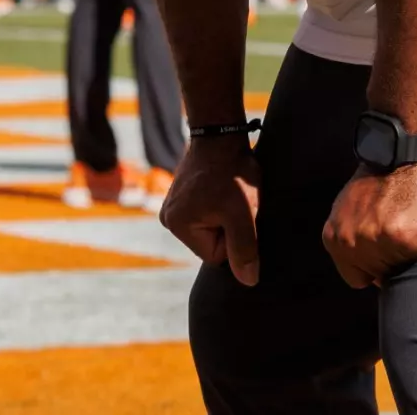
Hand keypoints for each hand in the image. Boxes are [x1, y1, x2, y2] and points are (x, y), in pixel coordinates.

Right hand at [158, 136, 261, 285]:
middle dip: (228, 227)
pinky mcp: (181, 197)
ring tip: (228, 194)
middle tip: (234, 201)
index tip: (235, 211)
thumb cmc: (232, 173)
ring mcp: (173, 206)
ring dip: (225, 216)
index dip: (234, 238)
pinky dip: (219, 206)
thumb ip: (245, 250)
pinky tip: (222, 189)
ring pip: (211, 230)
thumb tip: (248, 282)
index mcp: (177, 225)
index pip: (216, 256)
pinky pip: (206, 215)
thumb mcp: (243, 214)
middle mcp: (168, 218)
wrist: (221, 133)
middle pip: (211, 244)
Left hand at [321, 161, 416, 288]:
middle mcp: (352, 243)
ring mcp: (379, 241)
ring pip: (407, 263)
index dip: (374, 269)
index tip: (384, 251)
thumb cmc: (376, 179)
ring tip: (408, 215)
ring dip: (412, 245)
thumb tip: (363, 271)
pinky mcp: (408, 236)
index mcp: (333, 239)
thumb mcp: (348, 210)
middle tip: (398, 225)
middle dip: (393, 257)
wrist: (398, 152)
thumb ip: (349, 238)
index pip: (356, 278)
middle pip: (381, 274)